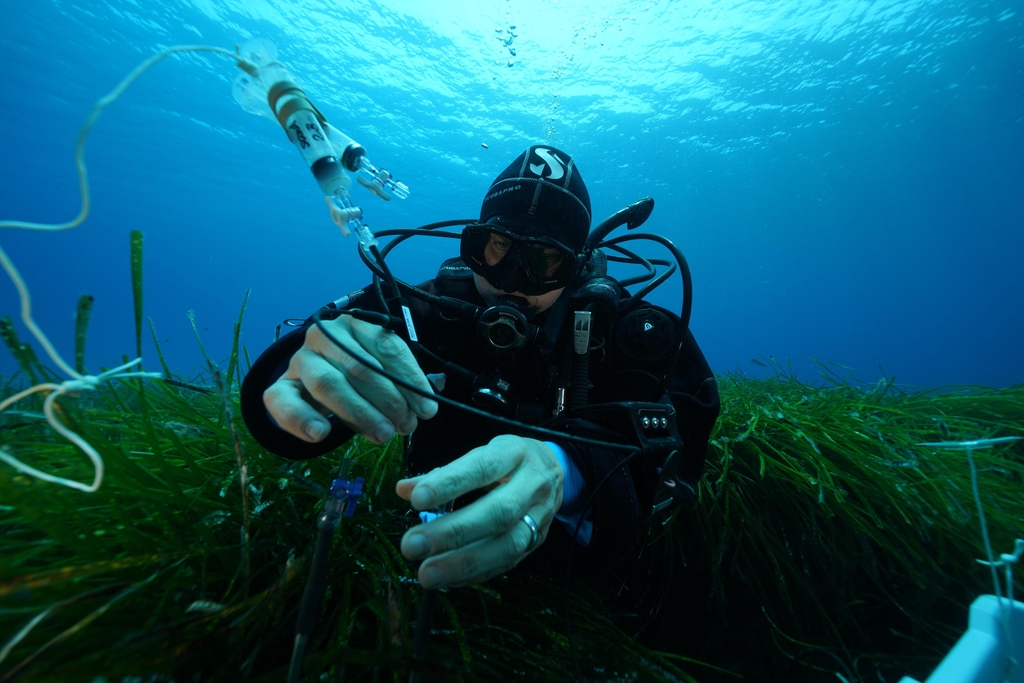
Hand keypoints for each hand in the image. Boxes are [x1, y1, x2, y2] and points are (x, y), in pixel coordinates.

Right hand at [263, 315, 437, 443]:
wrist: (310, 384)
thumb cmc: (355, 376)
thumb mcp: (381, 371)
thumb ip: (403, 382)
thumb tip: (431, 400)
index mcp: (353, 325)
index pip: (386, 347)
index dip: (410, 379)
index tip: (428, 410)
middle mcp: (323, 336)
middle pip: (360, 367)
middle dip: (389, 400)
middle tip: (406, 426)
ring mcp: (299, 361)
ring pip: (328, 384)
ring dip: (359, 413)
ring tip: (382, 434)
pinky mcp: (278, 387)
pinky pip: (284, 402)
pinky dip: (302, 419)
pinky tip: (321, 434)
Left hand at [396, 435, 564, 588]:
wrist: (554, 469)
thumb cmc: (508, 460)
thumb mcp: (481, 453)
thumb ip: (444, 473)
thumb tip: (404, 490)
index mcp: (516, 453)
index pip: (484, 467)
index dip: (451, 483)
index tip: (416, 500)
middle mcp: (534, 484)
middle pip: (499, 512)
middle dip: (454, 532)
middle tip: (413, 546)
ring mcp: (541, 516)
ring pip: (508, 544)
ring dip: (464, 563)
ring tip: (428, 573)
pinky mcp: (539, 541)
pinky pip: (509, 562)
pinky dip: (476, 573)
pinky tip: (449, 579)